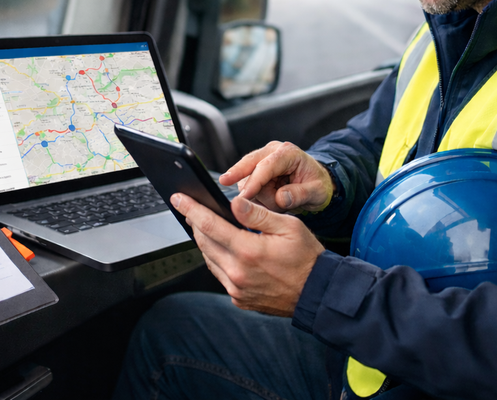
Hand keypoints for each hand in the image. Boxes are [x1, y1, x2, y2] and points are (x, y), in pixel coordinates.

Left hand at [172, 192, 323, 315]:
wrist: (318, 294)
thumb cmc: (307, 258)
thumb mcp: (288, 227)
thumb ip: (257, 214)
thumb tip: (234, 202)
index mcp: (248, 251)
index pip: (209, 225)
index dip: (191, 209)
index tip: (178, 199)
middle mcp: (238, 273)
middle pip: (204, 242)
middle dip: (195, 223)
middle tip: (191, 209)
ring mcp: (237, 289)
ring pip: (209, 259)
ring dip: (205, 241)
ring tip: (206, 226)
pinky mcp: (239, 299)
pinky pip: (220, 275)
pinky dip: (217, 259)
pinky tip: (224, 249)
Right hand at [219, 141, 333, 213]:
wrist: (317, 181)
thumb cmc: (318, 185)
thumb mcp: (317, 192)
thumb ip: (300, 194)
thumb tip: (280, 198)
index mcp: (288, 153)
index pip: (266, 166)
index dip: (254, 182)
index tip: (244, 197)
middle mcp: (273, 152)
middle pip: (248, 163)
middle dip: (238, 177)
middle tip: (229, 192)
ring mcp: (263, 159)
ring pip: (247, 178)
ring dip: (256, 195)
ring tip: (277, 203)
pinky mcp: (257, 169)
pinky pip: (247, 183)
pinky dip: (255, 195)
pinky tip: (269, 200)